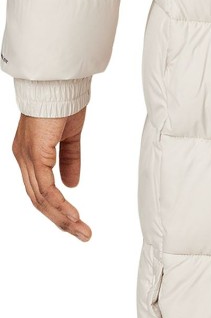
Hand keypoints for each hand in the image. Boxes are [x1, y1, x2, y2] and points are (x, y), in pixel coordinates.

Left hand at [12, 108, 91, 238]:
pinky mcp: (35, 155)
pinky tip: (72, 216)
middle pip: (38, 199)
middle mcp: (23, 158)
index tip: (74, 220)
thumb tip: (72, 184)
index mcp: (29, 153)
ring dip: (62, 218)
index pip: (39, 189)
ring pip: (41, 199)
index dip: (56, 207)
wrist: (59, 84)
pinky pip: (46, 188)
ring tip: (81, 230)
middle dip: (60, 219)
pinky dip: (59, 205)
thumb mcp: (70, 136)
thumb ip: (70, 160)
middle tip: (81, 234)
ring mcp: (26, 158)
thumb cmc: (63, 101)